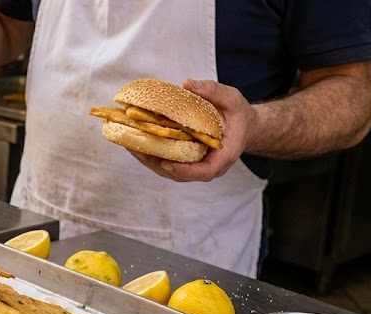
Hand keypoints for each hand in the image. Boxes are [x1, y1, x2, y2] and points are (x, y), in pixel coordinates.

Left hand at [128, 79, 258, 181]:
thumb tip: (187, 83)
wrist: (242, 126)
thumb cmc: (237, 115)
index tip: (167, 163)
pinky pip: (166, 161)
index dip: (186, 171)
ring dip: (148, 159)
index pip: (206, 171)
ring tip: (128, 143)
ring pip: (169, 170)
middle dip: (156, 163)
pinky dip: (150, 153)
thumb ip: (212, 91)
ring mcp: (195, 166)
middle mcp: (208, 165)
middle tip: (136, 148)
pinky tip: (134, 140)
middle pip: (180, 174)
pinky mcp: (185, 161)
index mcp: (224, 155)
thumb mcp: (231, 99)